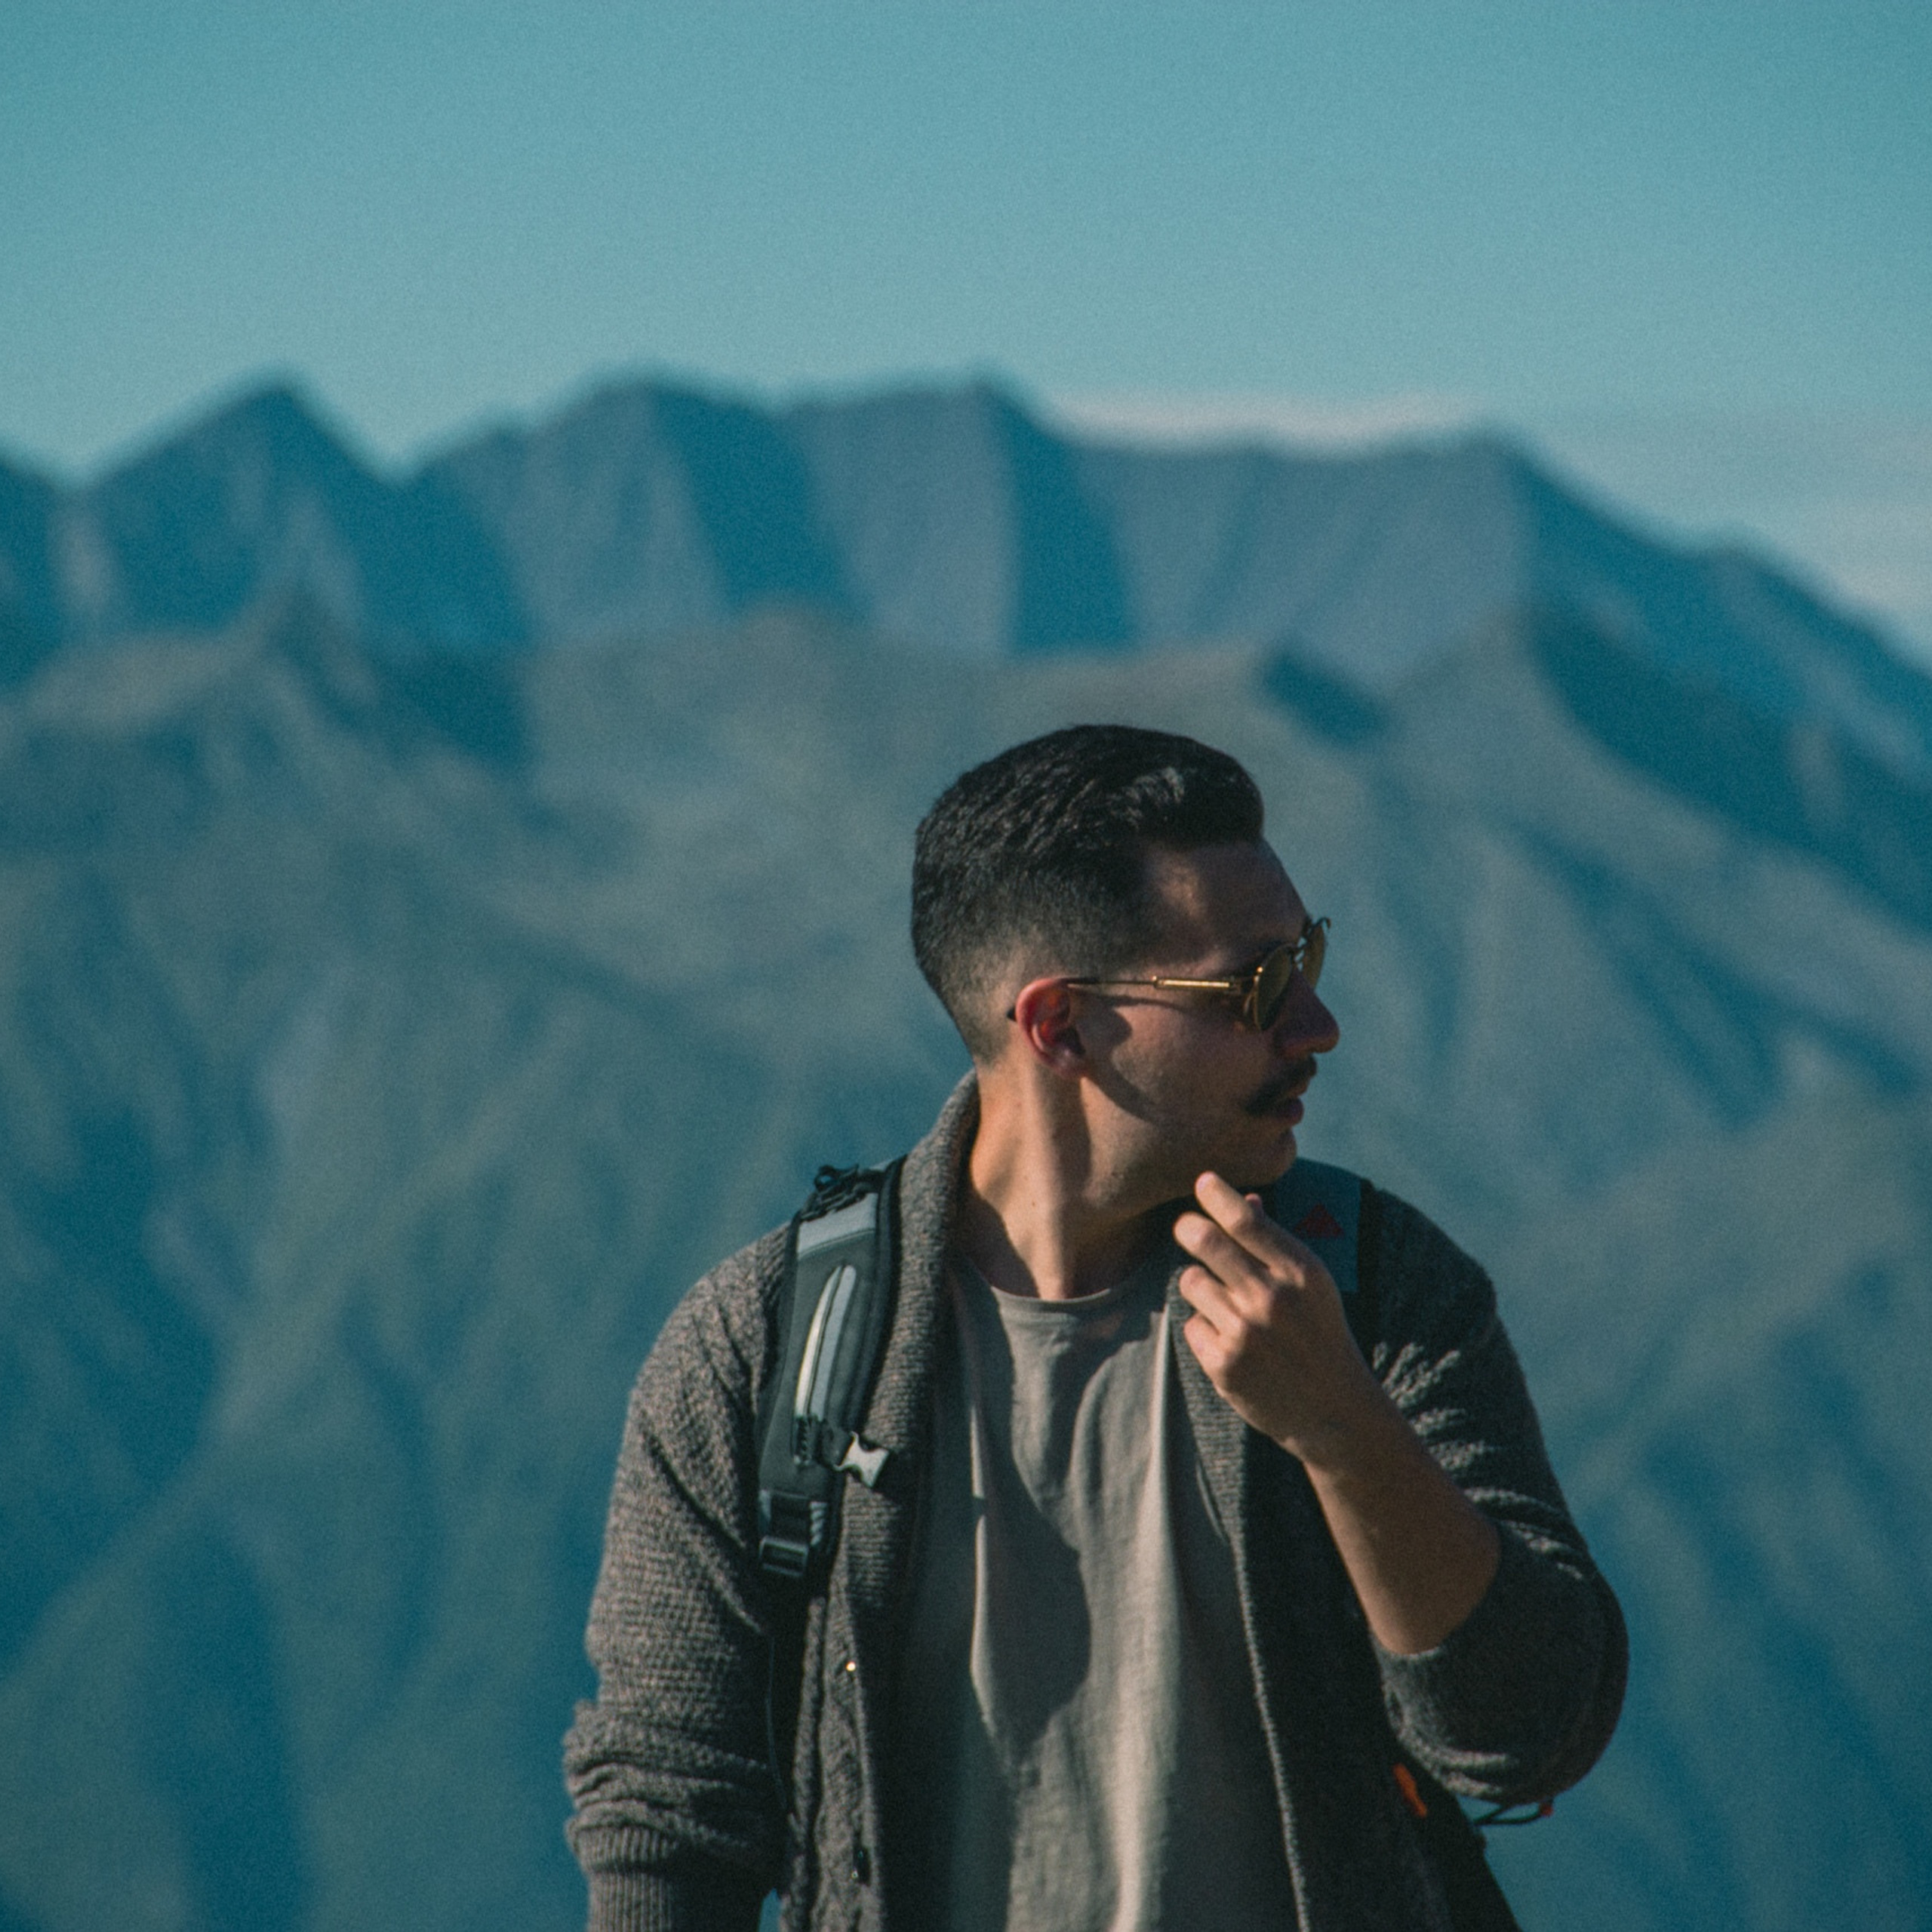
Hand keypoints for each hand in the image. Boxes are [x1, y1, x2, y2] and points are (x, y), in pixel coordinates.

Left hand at [1172, 1171, 1384, 1466]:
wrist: (1334, 1413)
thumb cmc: (1320, 1336)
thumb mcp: (1313, 1285)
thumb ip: (1277, 1244)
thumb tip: (1244, 1200)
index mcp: (1300, 1272)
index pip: (1246, 1219)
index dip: (1218, 1194)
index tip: (1203, 1181)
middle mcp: (1271, 1298)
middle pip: (1205, 1240)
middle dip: (1187, 1226)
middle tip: (1185, 1226)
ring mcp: (1244, 1332)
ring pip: (1191, 1281)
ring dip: (1199, 1284)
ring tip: (1225, 1302)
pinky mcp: (1223, 1364)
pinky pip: (1192, 1324)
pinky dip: (1205, 1328)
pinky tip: (1232, 1342)